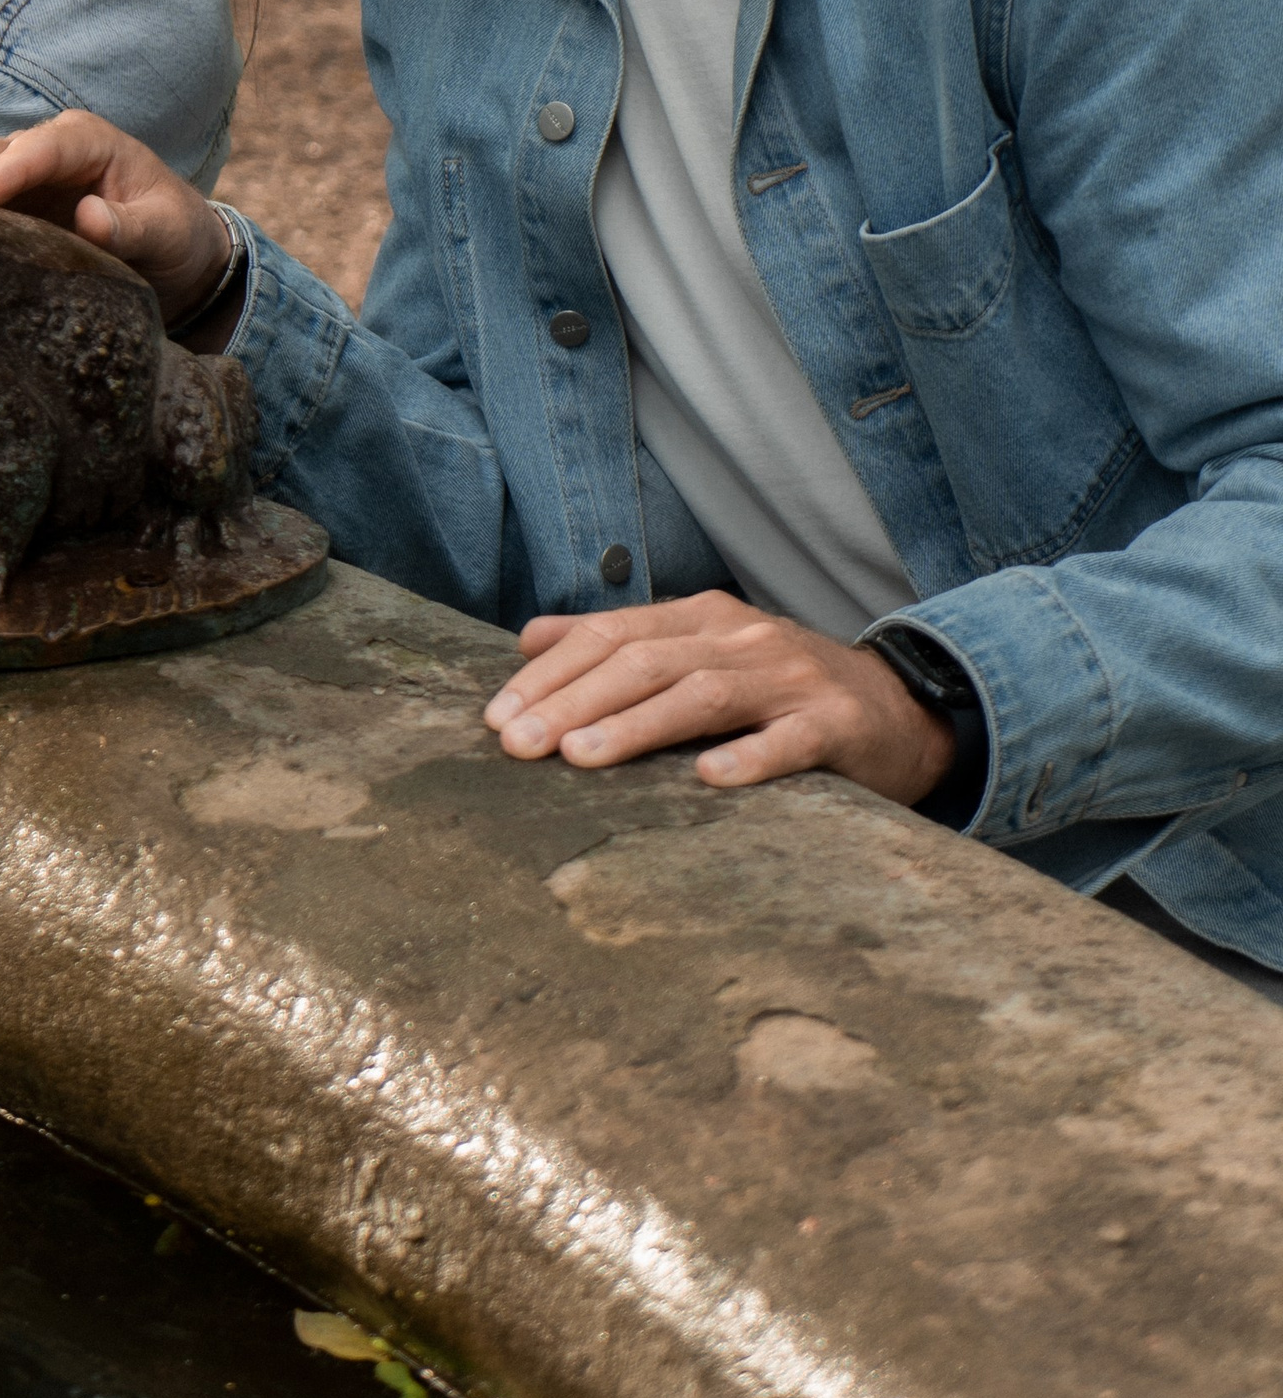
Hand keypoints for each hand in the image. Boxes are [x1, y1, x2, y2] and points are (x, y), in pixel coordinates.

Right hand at [0, 113, 231, 323]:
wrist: (175, 257)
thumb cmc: (176, 234)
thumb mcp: (167, 232)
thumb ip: (132, 227)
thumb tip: (90, 217)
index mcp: (88, 141)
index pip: (41, 148)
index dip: (7, 169)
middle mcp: (45, 150)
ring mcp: (19, 180)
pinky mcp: (4, 210)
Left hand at [482, 589, 956, 804]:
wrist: (901, 711)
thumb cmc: (779, 690)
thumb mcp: (700, 650)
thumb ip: (620, 641)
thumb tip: (528, 637)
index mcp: (702, 618)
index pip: (610, 634)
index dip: (550, 674)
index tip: (497, 717)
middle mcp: (740, 638)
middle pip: (643, 662)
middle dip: (572, 702)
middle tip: (518, 744)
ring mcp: (789, 679)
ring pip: (701, 695)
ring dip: (636, 725)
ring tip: (580, 757)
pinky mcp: (834, 724)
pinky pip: (788, 740)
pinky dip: (748, 757)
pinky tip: (708, 779)